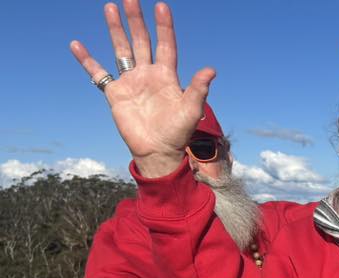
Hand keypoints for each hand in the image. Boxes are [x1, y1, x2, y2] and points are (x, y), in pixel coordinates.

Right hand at [69, 0, 214, 176]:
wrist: (158, 151)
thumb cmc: (178, 132)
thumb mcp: (191, 110)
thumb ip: (198, 89)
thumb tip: (211, 70)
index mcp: (167, 76)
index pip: (166, 45)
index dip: (164, 27)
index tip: (161, 6)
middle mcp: (148, 74)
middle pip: (141, 41)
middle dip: (136, 20)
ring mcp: (131, 82)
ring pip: (122, 49)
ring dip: (116, 29)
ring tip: (110, 7)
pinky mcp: (115, 93)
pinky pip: (98, 73)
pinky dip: (87, 60)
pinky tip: (77, 45)